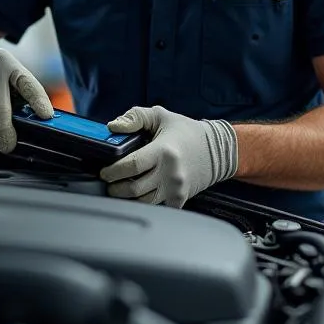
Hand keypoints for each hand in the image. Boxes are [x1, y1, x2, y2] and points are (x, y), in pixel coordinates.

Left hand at [99, 105, 238, 207]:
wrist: (218, 149)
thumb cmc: (187, 132)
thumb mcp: (161, 116)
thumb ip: (135, 117)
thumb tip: (114, 126)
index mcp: (164, 151)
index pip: (131, 166)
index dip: (113, 171)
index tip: (105, 172)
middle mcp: (170, 173)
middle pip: (134, 189)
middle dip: (115, 187)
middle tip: (109, 182)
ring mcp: (176, 189)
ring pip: (143, 202)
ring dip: (127, 197)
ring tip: (121, 188)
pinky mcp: (180, 199)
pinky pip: (157, 208)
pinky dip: (144, 204)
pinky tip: (138, 196)